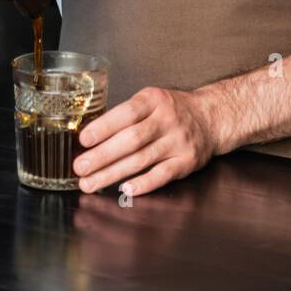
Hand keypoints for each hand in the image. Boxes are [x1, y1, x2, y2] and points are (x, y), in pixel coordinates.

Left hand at [72, 86, 219, 197]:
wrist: (210, 117)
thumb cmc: (171, 110)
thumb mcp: (150, 100)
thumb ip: (126, 115)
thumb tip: (90, 137)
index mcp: (154, 100)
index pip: (126, 113)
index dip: (104, 127)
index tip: (83, 140)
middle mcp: (167, 119)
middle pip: (131, 140)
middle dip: (102, 155)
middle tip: (80, 167)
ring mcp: (178, 141)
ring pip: (142, 160)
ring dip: (113, 174)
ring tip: (90, 182)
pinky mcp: (186, 162)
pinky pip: (162, 175)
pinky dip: (143, 184)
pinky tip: (125, 189)